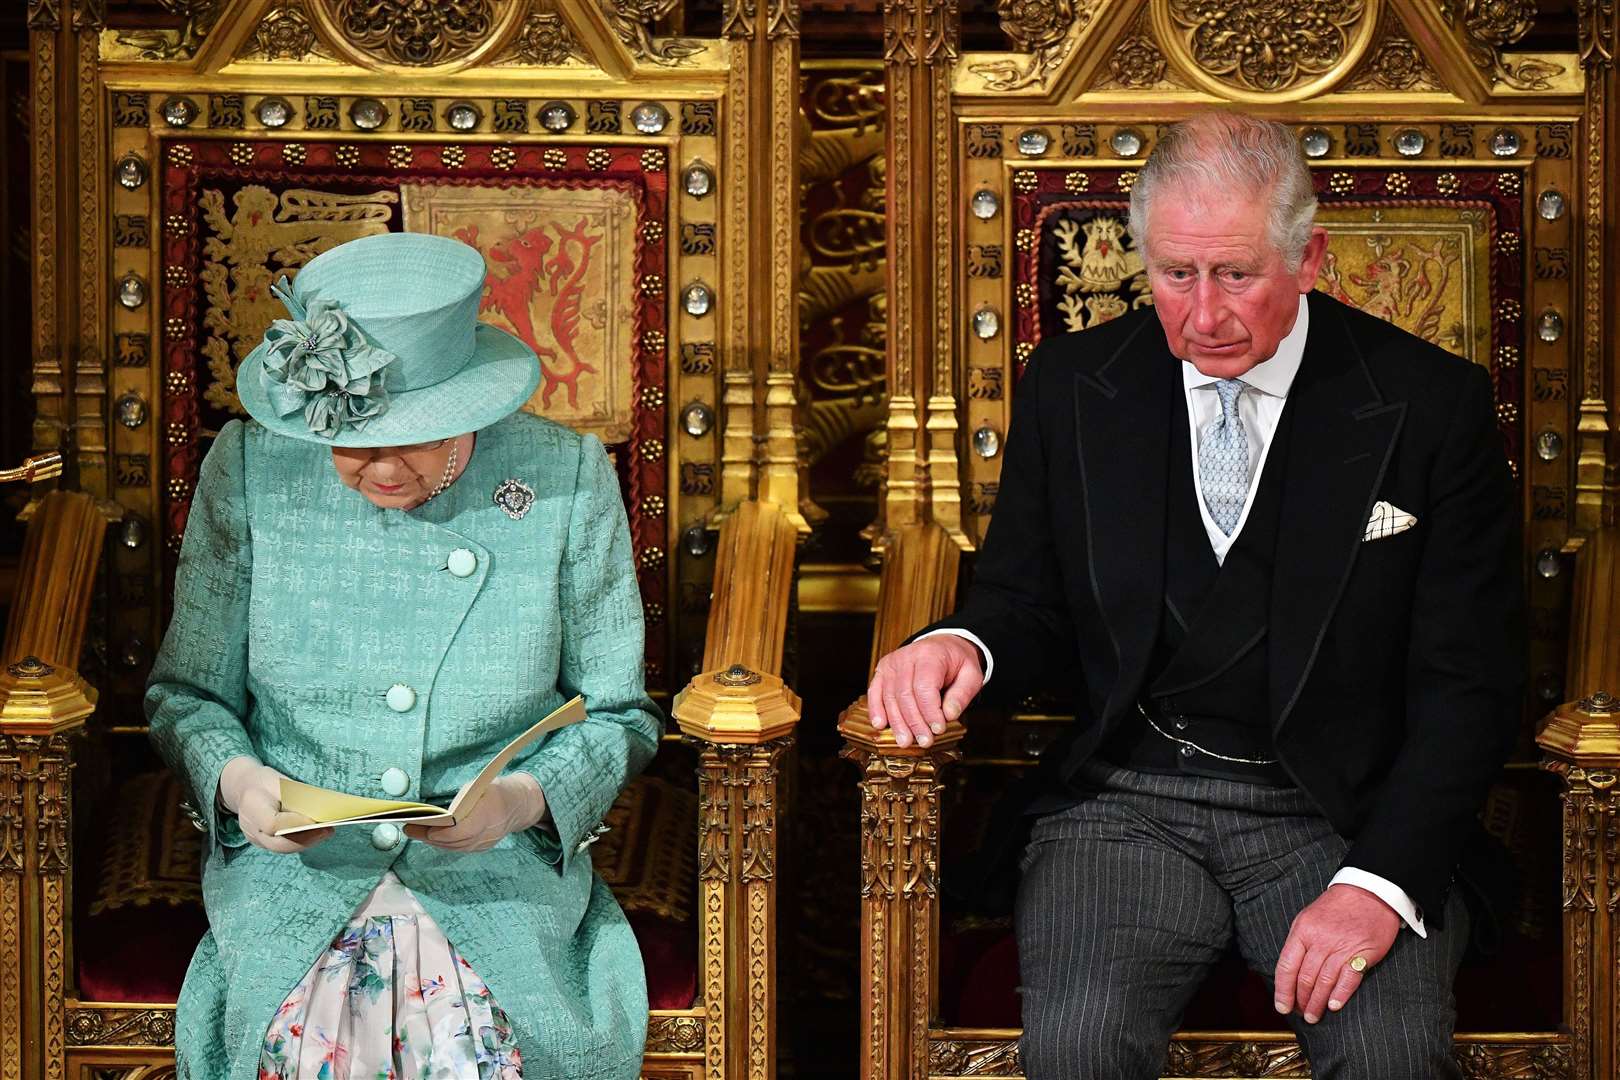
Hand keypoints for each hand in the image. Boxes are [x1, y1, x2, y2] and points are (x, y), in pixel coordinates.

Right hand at [217, 755, 331, 853]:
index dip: (295, 824)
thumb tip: (322, 811)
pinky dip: (297, 842)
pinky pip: (279, 845)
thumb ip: (296, 798)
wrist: (243, 786)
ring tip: (326, 833)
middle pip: (277, 843)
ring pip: (280, 847)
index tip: (316, 821)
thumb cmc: (266, 781)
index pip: (272, 824)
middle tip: (328, 830)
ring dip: (305, 842)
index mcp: (252, 805)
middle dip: (306, 838)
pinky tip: (314, 835)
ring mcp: (252, 837)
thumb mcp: (281, 782)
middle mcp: (249, 826)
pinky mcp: (259, 841)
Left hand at [405, 774, 547, 852]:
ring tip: (415, 832)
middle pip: (455, 841)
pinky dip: (445, 843)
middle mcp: (489, 831)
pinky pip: (460, 848)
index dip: (443, 833)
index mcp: (490, 812)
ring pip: (456, 847)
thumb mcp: (479, 786)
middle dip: (429, 836)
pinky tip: (432, 836)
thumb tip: (439, 815)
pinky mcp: (483, 847)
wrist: (519, 804)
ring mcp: (486, 842)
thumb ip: (461, 801)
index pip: (462, 830)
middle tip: (409, 828)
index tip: (427, 830)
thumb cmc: (496, 790)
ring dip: (434, 841)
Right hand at [867, 635, 983, 748]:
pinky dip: (876, 710)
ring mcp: (892, 663)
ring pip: (889, 697)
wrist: (942, 646)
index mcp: (930, 654)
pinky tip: (880, 725)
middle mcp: (907, 656)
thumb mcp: (971, 675)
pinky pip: (875, 692)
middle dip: (914, 722)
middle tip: (924, 741)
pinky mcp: (883, 670)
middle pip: (905, 694)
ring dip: (897, 722)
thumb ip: (962, 695)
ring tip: (905, 741)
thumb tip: (949, 715)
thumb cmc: (956, 663)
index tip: (938, 729)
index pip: (925, 687)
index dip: (930, 712)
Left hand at [1273, 883, 1400, 1023]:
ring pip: (1324, 982)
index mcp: (1302, 931)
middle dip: (1300, 1001)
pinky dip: (1340, 994)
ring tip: (1313, 1016)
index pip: (1286, 966)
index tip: (1282, 1006)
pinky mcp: (1363, 953)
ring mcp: (1342, 947)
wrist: (1369, 891)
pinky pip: (1349, 978)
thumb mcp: (1308, 918)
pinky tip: (1333, 1006)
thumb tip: (1289, 972)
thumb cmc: (1336, 907)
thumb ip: (1299, 943)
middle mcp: (1320, 940)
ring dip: (1317, 1003)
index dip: (1282, 990)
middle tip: (1301, 1014)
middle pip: (1305, 978)